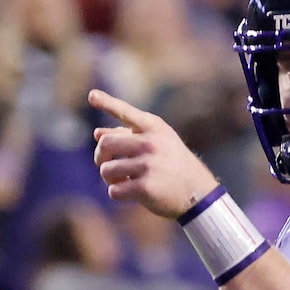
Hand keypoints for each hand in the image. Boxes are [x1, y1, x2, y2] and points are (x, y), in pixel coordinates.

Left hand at [90, 89, 219, 219]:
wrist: (198, 194)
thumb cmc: (173, 165)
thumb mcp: (158, 142)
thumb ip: (129, 135)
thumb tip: (97, 133)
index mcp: (154, 128)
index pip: (126, 112)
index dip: (107, 103)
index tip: (91, 95)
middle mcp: (151, 143)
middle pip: (106, 144)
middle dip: (100, 156)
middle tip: (104, 163)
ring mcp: (148, 165)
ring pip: (107, 169)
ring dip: (109, 178)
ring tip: (120, 180)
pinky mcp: (145, 188)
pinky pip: (114, 190)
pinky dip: (116, 192)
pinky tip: (128, 192)